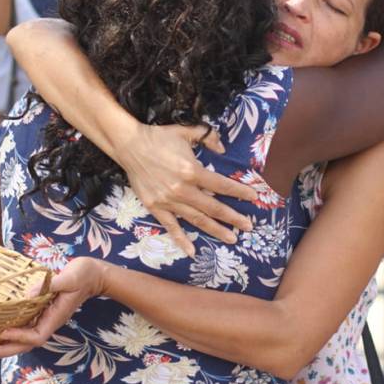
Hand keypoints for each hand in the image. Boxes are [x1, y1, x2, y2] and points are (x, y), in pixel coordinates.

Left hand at [0, 258, 107, 361]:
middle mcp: (50, 321)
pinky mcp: (44, 312)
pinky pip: (26, 327)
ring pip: (25, 339)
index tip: (2, 331)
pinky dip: (12, 332)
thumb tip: (30, 293)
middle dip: (5, 350)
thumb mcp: (70, 277)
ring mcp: (47, 318)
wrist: (95, 274)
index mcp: (56, 316)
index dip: (19, 337)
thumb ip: (51, 284)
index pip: (37, 336)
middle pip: (27, 345)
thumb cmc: (84, 274)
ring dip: (5, 345)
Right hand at [116, 124, 255, 256]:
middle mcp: (182, 189)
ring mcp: (168, 201)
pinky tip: (192, 251)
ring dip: (216, 230)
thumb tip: (223, 148)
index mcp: (191, 171)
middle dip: (233, 218)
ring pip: (197, 220)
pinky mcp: (155, 207)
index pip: (221, 185)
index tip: (254, 197)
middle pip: (213, 208)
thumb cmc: (159, 137)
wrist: (129, 145)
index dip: (239, 192)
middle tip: (249, 226)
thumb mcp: (186, 131)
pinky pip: (171, 227)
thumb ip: (208, 137)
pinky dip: (181, 240)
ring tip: (232, 238)